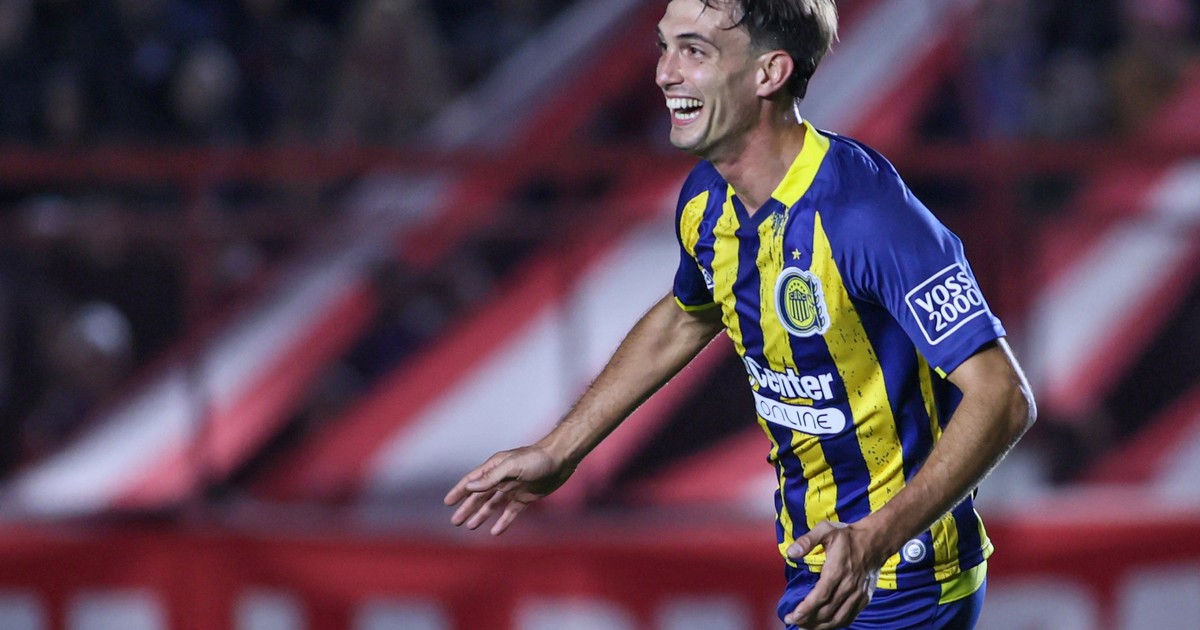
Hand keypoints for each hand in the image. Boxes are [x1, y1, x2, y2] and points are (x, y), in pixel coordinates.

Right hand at [443, 446, 573, 534]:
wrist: (561, 460)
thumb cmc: (536, 459)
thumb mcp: (511, 467)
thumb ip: (491, 478)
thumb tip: (470, 487)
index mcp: (495, 467)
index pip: (472, 481)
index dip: (459, 491)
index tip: (448, 502)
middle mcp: (501, 478)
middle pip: (480, 495)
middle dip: (467, 508)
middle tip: (455, 521)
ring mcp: (513, 489)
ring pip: (493, 505)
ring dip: (481, 515)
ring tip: (470, 527)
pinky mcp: (526, 498)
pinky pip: (511, 512)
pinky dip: (503, 522)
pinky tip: (495, 531)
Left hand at [783, 521, 882, 628]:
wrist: (876, 541)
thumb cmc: (848, 536)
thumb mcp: (826, 530)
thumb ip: (807, 541)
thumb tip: (790, 553)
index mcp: (837, 571)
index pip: (819, 597)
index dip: (805, 609)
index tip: (791, 616)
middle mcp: (848, 586)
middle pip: (827, 611)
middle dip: (808, 620)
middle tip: (794, 622)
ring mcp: (858, 594)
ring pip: (838, 618)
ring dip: (821, 626)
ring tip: (806, 627)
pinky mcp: (864, 598)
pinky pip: (850, 617)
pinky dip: (837, 624)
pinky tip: (825, 625)